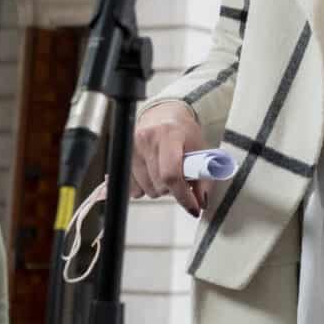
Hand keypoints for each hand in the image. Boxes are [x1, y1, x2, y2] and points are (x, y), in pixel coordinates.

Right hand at [130, 103, 210, 218]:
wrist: (162, 115)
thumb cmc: (182, 132)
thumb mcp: (199, 148)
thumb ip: (203, 177)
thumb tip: (201, 202)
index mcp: (169, 134)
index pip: (172, 174)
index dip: (183, 195)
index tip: (193, 208)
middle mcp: (146, 139)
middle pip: (159, 184)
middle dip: (173, 190)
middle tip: (179, 179)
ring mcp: (130, 147)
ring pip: (146, 189)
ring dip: (158, 189)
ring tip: (165, 173)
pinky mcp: (120, 156)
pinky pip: (131, 188)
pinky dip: (143, 188)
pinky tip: (151, 176)